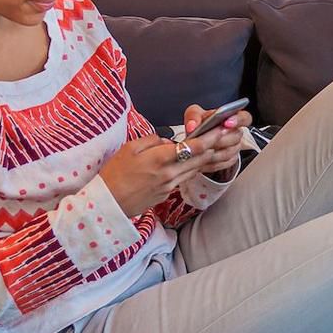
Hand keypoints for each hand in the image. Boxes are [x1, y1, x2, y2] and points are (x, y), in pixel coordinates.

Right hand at [99, 133, 214, 217]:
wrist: (107, 204)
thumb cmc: (114, 173)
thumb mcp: (129, 148)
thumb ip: (152, 140)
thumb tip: (168, 141)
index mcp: (160, 158)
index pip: (194, 147)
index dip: (210, 137)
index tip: (221, 129)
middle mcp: (169, 173)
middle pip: (200, 159)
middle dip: (214, 146)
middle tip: (225, 135)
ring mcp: (169, 186)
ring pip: (194, 169)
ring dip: (206, 158)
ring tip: (215, 146)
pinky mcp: (166, 194)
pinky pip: (183, 178)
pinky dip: (191, 169)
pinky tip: (192, 162)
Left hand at [183, 104, 253, 176]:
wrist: (198, 138)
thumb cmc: (200, 123)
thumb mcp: (194, 114)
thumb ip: (193, 116)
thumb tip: (192, 126)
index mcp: (233, 118)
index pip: (245, 118)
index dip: (238, 120)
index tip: (226, 123)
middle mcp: (236, 133)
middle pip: (236, 137)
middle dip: (220, 139)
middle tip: (207, 140)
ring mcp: (234, 148)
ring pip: (229, 152)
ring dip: (213, 152)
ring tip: (200, 151)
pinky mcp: (229, 160)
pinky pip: (223, 163)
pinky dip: (211, 162)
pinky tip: (201, 160)